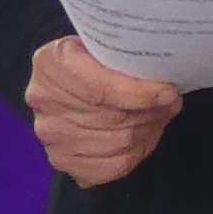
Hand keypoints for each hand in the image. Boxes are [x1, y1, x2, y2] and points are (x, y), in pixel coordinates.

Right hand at [25, 35, 180, 187]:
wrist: (76, 78)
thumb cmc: (97, 60)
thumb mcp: (107, 47)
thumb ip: (129, 62)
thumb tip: (165, 92)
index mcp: (50, 64)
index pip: (99, 89)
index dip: (139, 94)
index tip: (168, 93)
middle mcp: (43, 101)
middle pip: (113, 117)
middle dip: (150, 112)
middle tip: (169, 102)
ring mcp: (51, 135)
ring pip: (118, 142)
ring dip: (147, 130)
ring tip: (156, 116)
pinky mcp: (63, 160)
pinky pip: (113, 167)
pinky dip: (136, 153)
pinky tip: (142, 137)